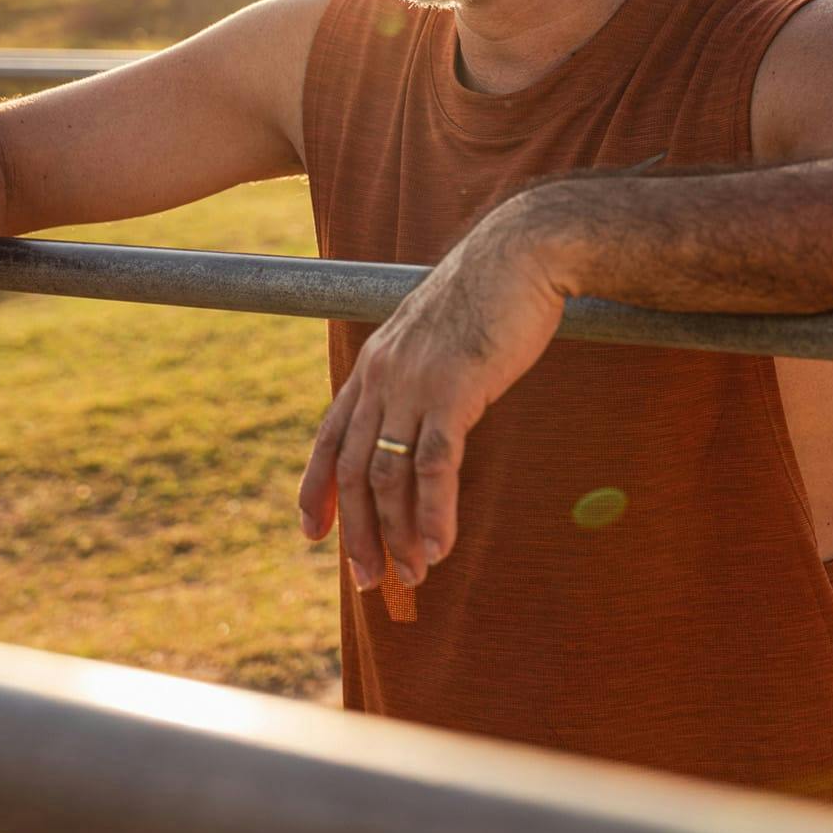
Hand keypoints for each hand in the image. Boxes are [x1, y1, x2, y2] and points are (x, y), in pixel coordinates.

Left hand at [297, 198, 571, 589]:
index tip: (312, 534)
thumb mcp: (438, 337)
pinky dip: (434, 511)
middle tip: (368, 579)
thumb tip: (425, 412)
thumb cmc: (489, 296)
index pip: (330, 437)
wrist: (520, 253)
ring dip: (398, 533)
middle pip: (352, 468)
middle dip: (357, 531)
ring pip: (388, 475)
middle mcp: (383, 376)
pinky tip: (440, 545)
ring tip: (412, 573)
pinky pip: (435, 465)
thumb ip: (421, 374)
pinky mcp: (455, 389)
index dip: (316, 489)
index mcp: (374, 364)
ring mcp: (415, 383)